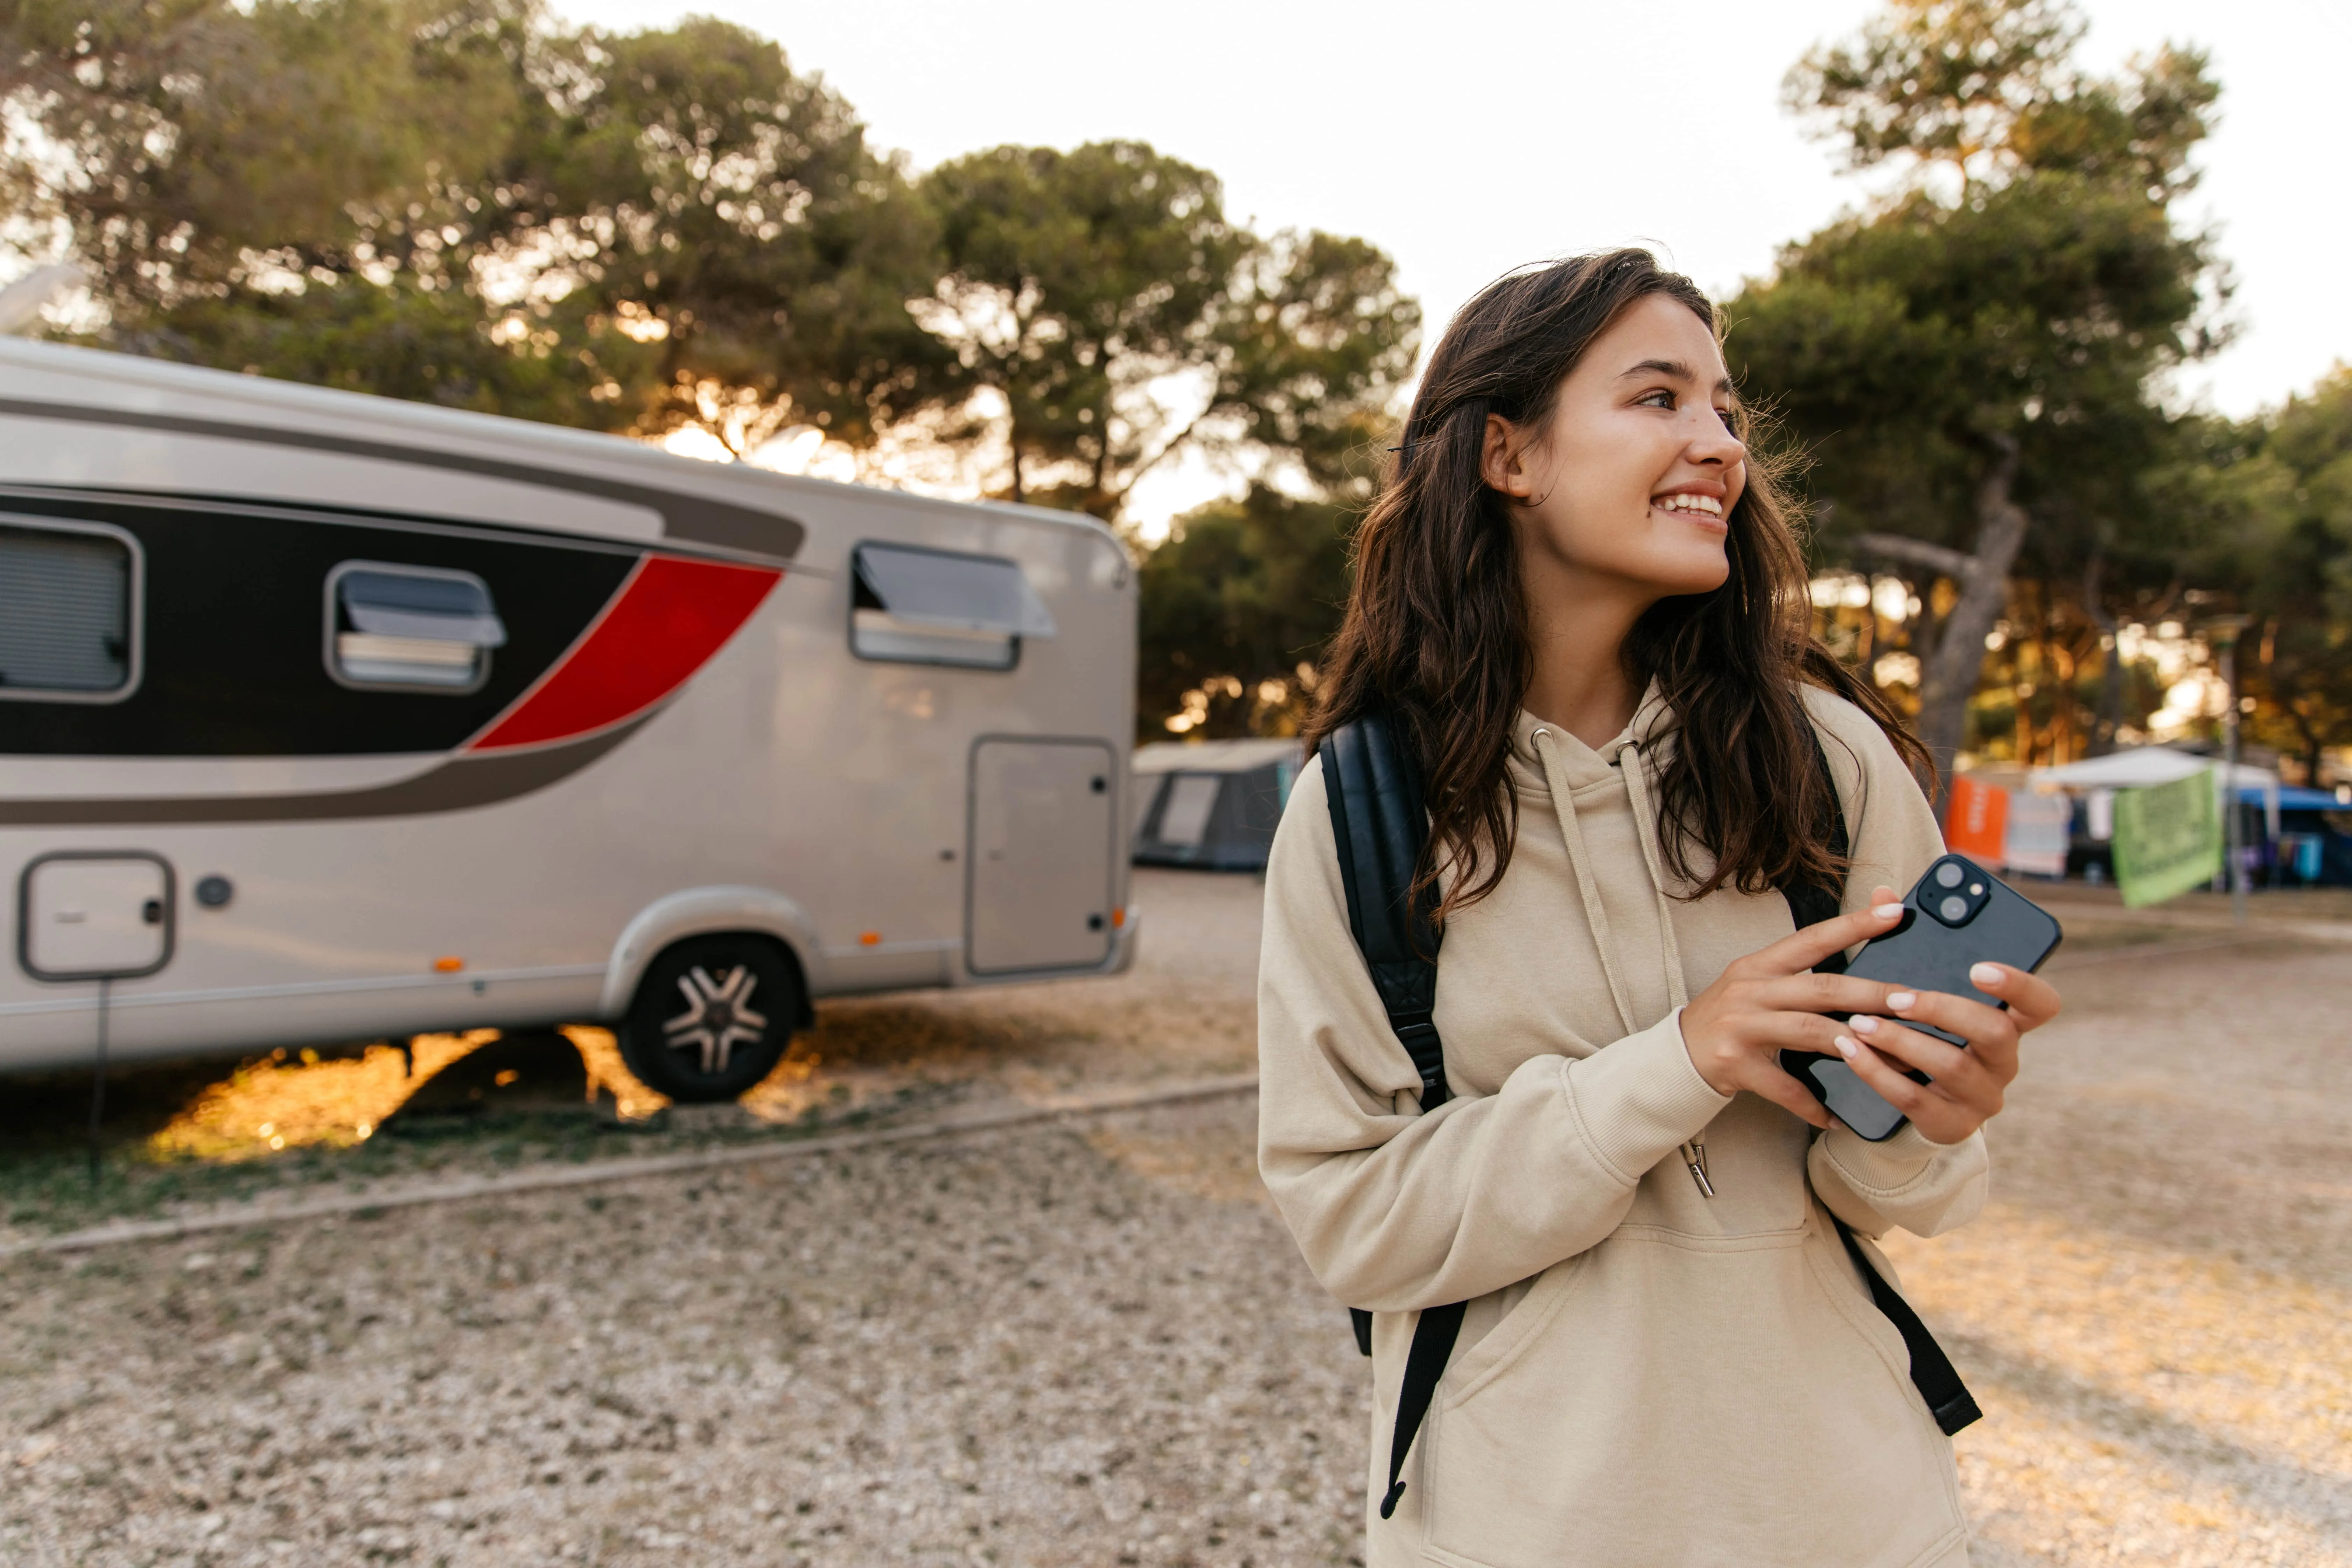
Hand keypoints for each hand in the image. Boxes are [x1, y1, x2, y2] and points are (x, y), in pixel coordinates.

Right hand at [1678, 885, 1917, 1129]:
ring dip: (1854, 1044)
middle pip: (1821, 988)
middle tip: (1912, 1000)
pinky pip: (1783, 1087)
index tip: (1894, 910)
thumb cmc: (1732, 1015)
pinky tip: (1834, 1116)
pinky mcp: (1735, 1063)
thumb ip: (1806, 963)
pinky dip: (1811, 1103)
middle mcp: (1750, 990)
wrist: (1679, 1053)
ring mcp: (1741, 1026)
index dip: (1854, 924)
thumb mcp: (1761, 980)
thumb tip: (1854, 936)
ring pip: (1809, 1031)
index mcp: (1759, 964)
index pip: (1813, 938)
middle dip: (1872, 994)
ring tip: (1893, 1054)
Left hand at [1827, 918, 2061, 1144]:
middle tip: (1896, 997)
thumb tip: (1883, 895)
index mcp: (2009, 1023)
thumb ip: (1909, 943)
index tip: (1979, 966)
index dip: (2020, 984)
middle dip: (1942, 1010)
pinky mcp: (1951, 1124)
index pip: (2041, 1004)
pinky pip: (1914, 1098)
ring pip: (1951, 1065)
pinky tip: (1850, 1052)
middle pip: (1993, 1032)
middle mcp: (2005, 1062)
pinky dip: (1877, 1073)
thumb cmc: (1920, 1031)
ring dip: (1900, 1041)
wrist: (1911, 1097)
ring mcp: (1982, 1097)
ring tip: (1859, 1023)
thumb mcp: (1920, 989)